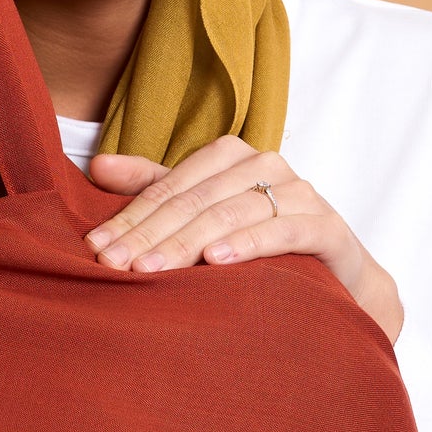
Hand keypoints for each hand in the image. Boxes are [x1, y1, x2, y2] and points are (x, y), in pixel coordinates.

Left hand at [84, 139, 403, 341]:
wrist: (335, 276)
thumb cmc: (257, 239)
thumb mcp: (202, 211)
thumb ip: (154, 187)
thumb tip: (96, 166)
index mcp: (228, 155)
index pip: (167, 187)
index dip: (129, 219)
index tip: (96, 249)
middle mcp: (264, 163)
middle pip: (194, 201)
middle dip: (150, 235)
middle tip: (114, 264)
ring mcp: (298, 191)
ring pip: (231, 213)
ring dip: (188, 242)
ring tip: (153, 268)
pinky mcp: (326, 225)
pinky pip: (282, 230)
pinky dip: (248, 243)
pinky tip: (218, 259)